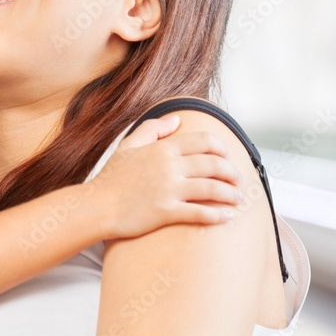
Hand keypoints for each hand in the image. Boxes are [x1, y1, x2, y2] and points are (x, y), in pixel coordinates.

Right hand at [87, 115, 243, 239]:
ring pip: (212, 188)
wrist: (96, 206)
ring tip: (239, 199)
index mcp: (163, 148)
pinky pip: (200, 212)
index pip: (203, 141)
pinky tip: (227, 217)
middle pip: (213, 164)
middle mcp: (170, 167)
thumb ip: (152, 128)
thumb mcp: (128, 145)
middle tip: (239, 180)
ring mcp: (169, 189)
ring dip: (231, 194)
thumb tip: (176, 119)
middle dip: (232, 172)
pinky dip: (218, 215)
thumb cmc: (111, 177)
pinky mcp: (167, 212)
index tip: (228, 156)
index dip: (222, 148)